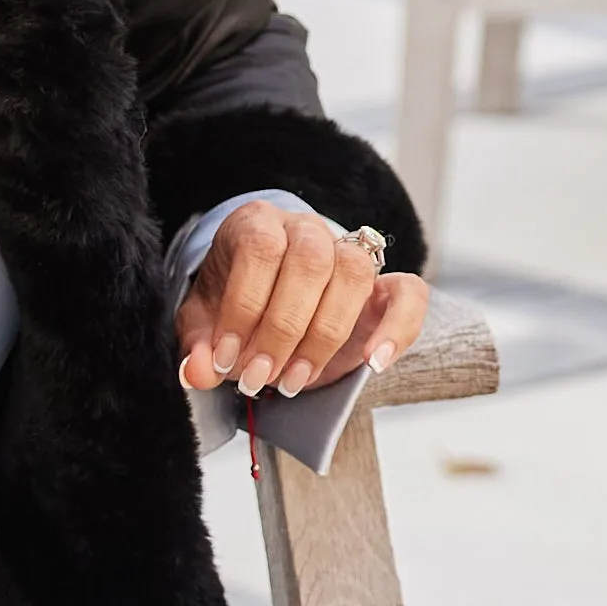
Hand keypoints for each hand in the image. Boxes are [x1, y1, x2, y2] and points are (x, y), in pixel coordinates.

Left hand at [176, 203, 427, 401]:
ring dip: (325, 336)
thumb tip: (197, 371)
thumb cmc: (235, 308)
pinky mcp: (384, 284)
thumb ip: (198, 346)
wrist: (271, 304)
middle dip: (282, 329)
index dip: (244, 305)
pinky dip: (398, 328)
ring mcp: (350, 253)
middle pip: (309, 262)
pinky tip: (374, 363)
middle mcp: (307, 229)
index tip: (227, 358)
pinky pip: (409, 292)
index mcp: (258, 224)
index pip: (260, 249)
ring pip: (354, 274)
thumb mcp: (205, 323)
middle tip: (258, 377)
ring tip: (294, 381)